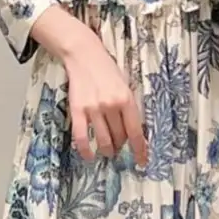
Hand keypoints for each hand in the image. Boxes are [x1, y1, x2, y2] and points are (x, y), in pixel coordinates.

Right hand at [63, 34, 148, 167]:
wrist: (84, 56)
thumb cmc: (108, 71)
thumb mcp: (126, 86)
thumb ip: (130, 108)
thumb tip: (133, 133)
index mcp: (126, 99)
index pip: (136, 132)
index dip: (140, 150)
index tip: (142, 162)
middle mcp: (111, 106)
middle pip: (120, 137)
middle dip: (121, 145)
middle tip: (120, 145)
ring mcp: (93, 109)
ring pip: (103, 141)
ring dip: (107, 150)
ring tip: (108, 150)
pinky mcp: (77, 111)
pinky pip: (81, 137)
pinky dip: (86, 150)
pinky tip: (89, 156)